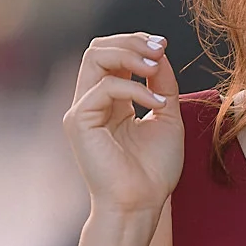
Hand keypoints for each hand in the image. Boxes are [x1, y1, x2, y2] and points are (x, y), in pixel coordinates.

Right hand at [64, 34, 183, 216]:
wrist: (141, 204)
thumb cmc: (154, 170)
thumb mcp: (166, 117)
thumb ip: (161, 84)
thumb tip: (159, 52)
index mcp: (110, 100)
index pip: (112, 55)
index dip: (136, 43)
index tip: (163, 46)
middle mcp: (92, 101)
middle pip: (98, 48)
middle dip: (131, 41)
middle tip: (159, 49)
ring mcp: (82, 110)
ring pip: (94, 57)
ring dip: (129, 54)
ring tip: (155, 68)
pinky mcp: (79, 122)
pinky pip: (103, 87)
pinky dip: (134, 88)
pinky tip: (157, 104)